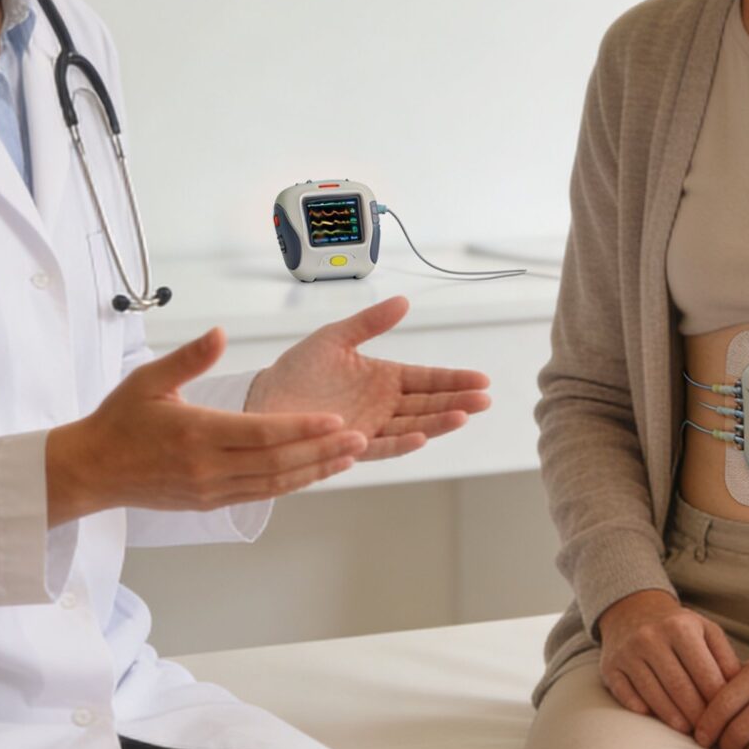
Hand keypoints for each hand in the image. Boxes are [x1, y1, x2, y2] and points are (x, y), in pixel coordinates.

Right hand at [47, 328, 365, 522]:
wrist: (93, 470)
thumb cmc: (119, 421)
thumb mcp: (149, 380)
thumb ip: (189, 357)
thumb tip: (220, 332)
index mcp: (197, 433)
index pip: (261, 432)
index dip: (302, 427)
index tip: (335, 420)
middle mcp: (208, 466)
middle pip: (277, 461)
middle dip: (322, 450)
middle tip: (360, 438)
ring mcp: (211, 488)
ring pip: (274, 482)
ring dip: (314, 470)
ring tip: (348, 456)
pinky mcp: (210, 501)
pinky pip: (260, 493)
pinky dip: (291, 483)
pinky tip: (314, 471)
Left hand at [244, 296, 491, 460]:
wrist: (264, 399)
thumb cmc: (297, 370)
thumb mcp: (335, 338)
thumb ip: (369, 323)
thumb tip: (403, 302)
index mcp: (383, 378)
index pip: (426, 379)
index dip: (454, 379)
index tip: (481, 379)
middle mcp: (382, 405)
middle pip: (427, 404)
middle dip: (457, 401)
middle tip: (485, 399)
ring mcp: (370, 426)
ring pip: (412, 426)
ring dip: (438, 422)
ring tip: (463, 416)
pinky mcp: (351, 445)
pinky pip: (381, 446)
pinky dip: (401, 443)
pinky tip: (421, 437)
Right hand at [595, 590, 740, 732]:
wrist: (632, 610)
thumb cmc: (678, 627)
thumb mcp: (706, 631)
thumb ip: (725, 659)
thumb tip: (741, 692)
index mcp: (681, 627)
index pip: (706, 675)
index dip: (718, 703)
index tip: (727, 720)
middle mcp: (651, 637)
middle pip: (680, 689)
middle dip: (698, 716)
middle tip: (709, 734)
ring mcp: (628, 653)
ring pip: (654, 696)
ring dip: (674, 719)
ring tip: (689, 731)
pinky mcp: (610, 667)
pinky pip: (628, 697)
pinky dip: (644, 711)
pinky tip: (658, 719)